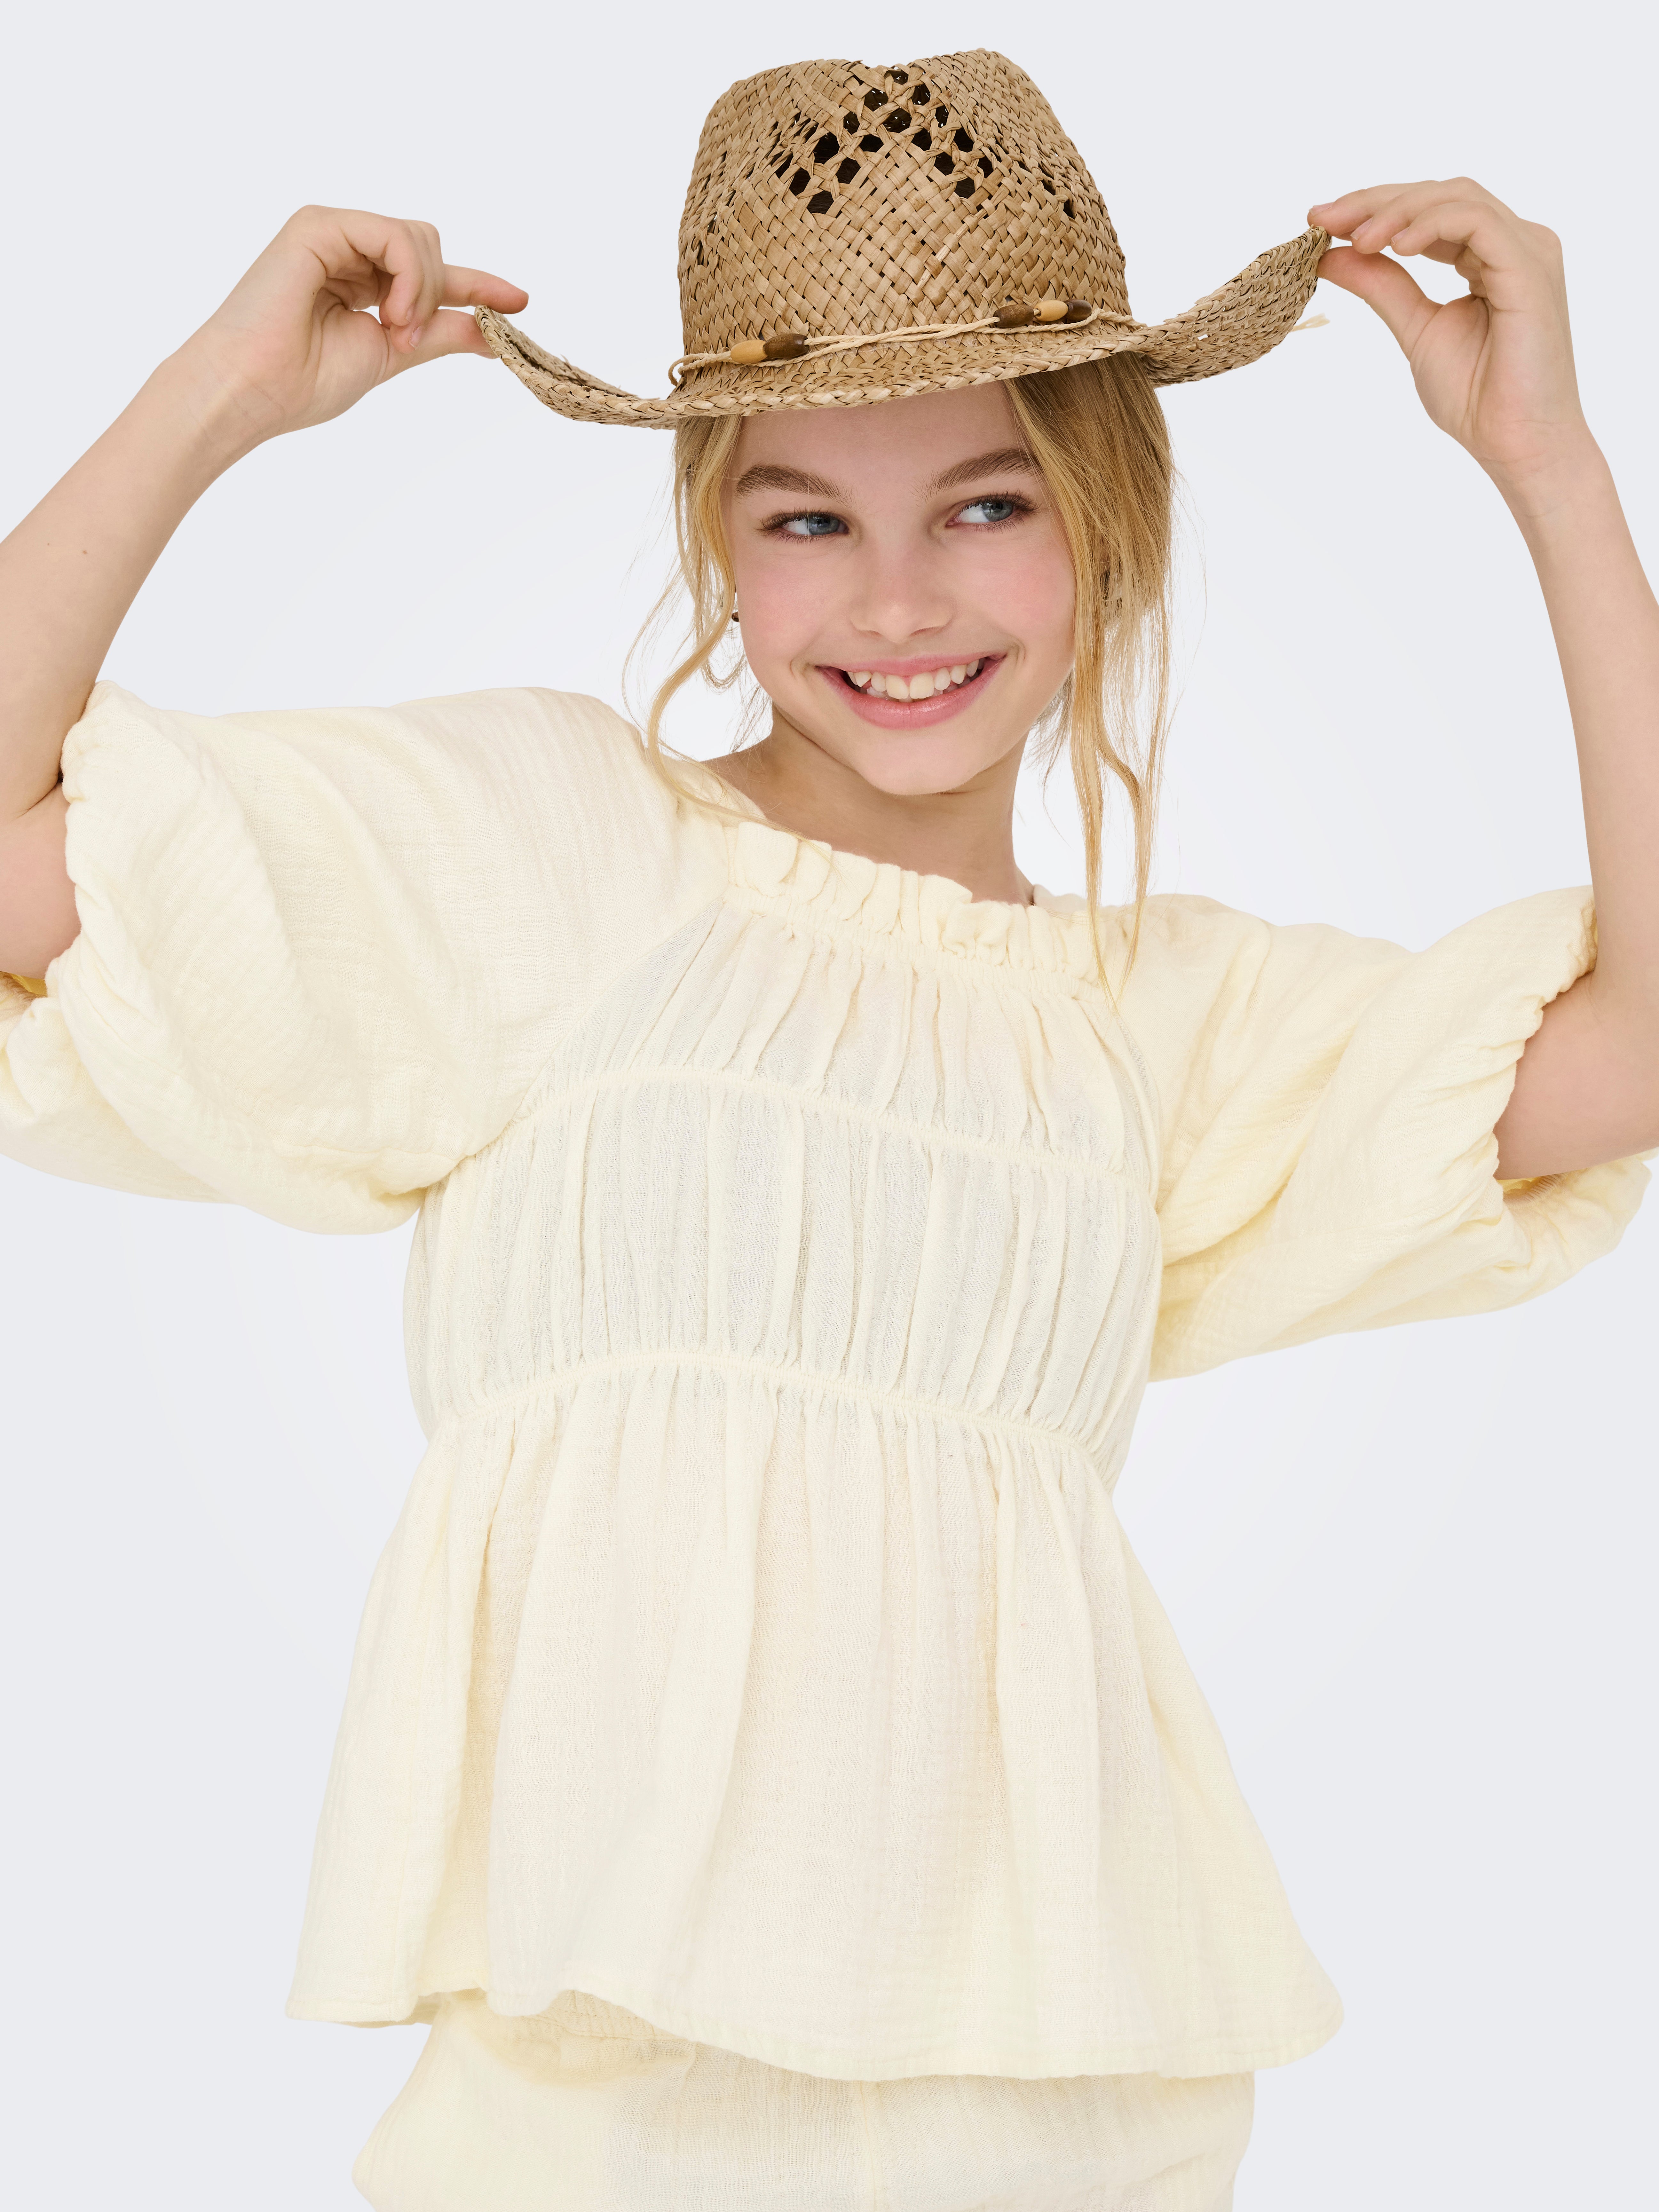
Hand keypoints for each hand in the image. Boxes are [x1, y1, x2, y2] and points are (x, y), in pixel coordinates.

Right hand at [173, 205, 528, 454]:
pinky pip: (392, 235)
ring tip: (392, 330)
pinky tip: (388, 312)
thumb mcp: (392, 352)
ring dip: (420, 290)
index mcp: (359, 280)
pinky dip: (407, 276)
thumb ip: (438, 332)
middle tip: (405, 336)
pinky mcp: (317, 225)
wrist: (252, 391)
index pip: (430, 272)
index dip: (477, 285)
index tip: (520, 301)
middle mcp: (346, 248)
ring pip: (418, 237)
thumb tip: (491, 328)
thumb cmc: (303, 381)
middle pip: (429, 246)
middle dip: (437, 292)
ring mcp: (331, 232)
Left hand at [1308, 179, 1592, 498]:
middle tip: (1325, 218)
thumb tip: (1332, 255)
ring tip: (1356, 238)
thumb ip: (1381, 285)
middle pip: (1440, 194)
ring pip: (1457, 198)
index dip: (1374, 208)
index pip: (1429, 211)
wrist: (1517, 443)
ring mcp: (1528, 251)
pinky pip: (1478, 223)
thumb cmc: (1478, 397)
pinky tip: (1396, 246)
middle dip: (1377, 201)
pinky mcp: (1530, 268)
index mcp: (1489, 256)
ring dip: (1398, 210)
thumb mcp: (1414, 328)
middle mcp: (1514, 243)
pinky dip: (1432, 225)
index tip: (1321, 221)